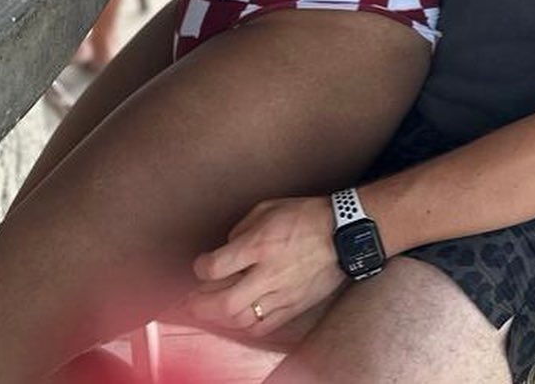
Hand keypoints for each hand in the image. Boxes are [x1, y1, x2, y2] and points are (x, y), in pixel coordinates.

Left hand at [183, 196, 344, 337]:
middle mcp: (269, 273)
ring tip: (210, 310)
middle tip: (190, 300)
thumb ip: (242, 228)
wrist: (343, 234)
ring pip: (242, 319)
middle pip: (224, 302)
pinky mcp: (294, 307)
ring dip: (220, 318)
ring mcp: (283, 294)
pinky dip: (245, 326)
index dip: (201, 268)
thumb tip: (226, 248)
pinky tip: (237, 319)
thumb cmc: (305, 216)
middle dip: (200, 304)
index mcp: (260, 244)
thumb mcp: (268, 208)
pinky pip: (264, 326)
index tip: (201, 265)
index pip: (217, 267)